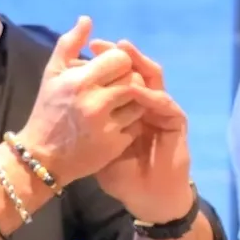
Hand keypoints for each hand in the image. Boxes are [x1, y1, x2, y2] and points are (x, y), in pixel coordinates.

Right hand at [15, 18, 165, 184]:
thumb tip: (87, 19)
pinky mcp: (115, 145)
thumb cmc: (47, 110)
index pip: (121, 59)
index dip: (118, 62)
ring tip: (115, 106)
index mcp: (80, 81)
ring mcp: (107, 126)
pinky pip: (136, 125)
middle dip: (126, 81)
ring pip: (139, 103)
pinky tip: (114, 124)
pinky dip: (129, 123)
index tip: (109, 70)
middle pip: (133, 80)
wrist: (40, 156)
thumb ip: (69, 43)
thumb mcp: (52, 73)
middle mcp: (95, 102)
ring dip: (131, 102)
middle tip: (114, 87)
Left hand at [89, 39, 193, 222]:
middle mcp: (145, 101)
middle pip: (134, 68)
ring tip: (122, 52)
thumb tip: (64, 96)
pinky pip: (163, 101)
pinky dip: (149, 94)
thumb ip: (87, 119)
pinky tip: (135, 89)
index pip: (117, 73)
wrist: (144, 195)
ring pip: (152, 77)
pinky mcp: (175, 120)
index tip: (84, 48)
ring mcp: (161, 109)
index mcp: (127, 103)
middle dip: (118, 54)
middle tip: (100, 44)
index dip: (102, 59)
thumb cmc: (119, 172)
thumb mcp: (95, 142)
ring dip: (138, 63)